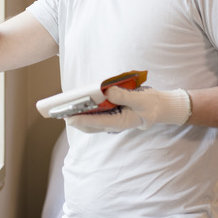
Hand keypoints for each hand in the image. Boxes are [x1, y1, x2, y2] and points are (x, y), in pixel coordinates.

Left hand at [65, 86, 190, 133]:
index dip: (81, 120)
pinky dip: (84, 113)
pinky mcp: (110, 116)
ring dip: (77, 117)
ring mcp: (110, 121)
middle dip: (74, 119)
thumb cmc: (149, 104)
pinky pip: (93, 117)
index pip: (97, 123)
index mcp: (120, 122)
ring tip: (63, 108)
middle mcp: (113, 124)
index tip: (68, 117)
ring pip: (89, 123)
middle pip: (89, 125)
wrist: (158, 108)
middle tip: (59, 112)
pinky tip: (77, 105)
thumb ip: (124, 96)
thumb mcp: (140, 99)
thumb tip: (107, 91)